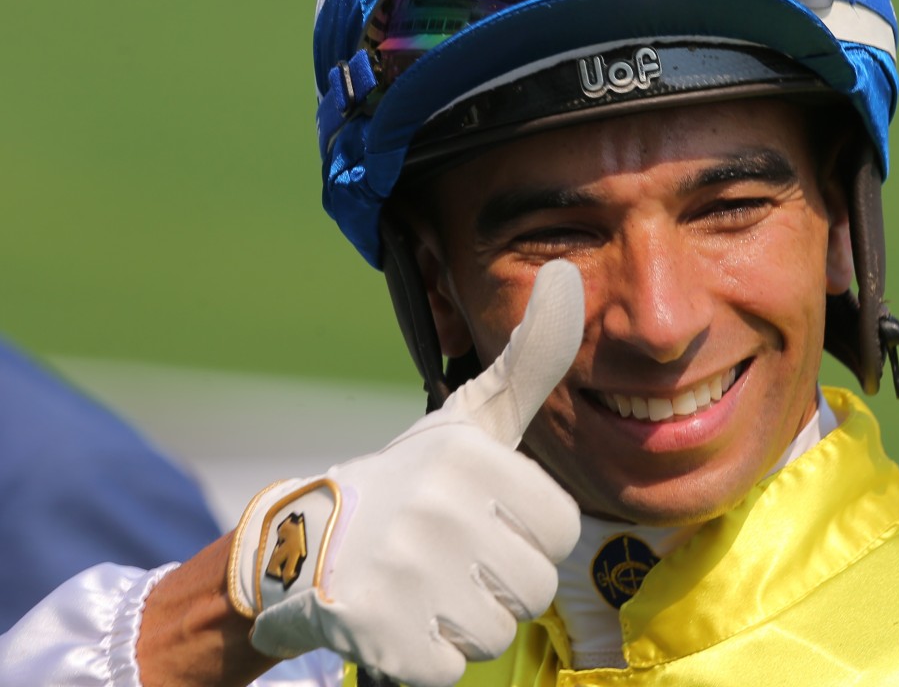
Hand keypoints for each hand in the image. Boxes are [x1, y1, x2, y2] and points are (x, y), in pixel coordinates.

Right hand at [226, 260, 584, 686]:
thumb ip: (531, 360)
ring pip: (496, 632)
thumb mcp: (472, 418)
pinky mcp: (374, 631)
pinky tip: (398, 618)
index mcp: (470, 458)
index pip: (560, 531)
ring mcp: (402, 573)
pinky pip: (449, 669)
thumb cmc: (411, 480)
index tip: (481, 520)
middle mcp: (436, 510)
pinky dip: (426, 656)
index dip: (527, 534)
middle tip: (448, 558)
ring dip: (464, 621)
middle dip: (498, 583)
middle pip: (533, 588)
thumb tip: (570, 276)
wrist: (303, 543)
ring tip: (423, 585)